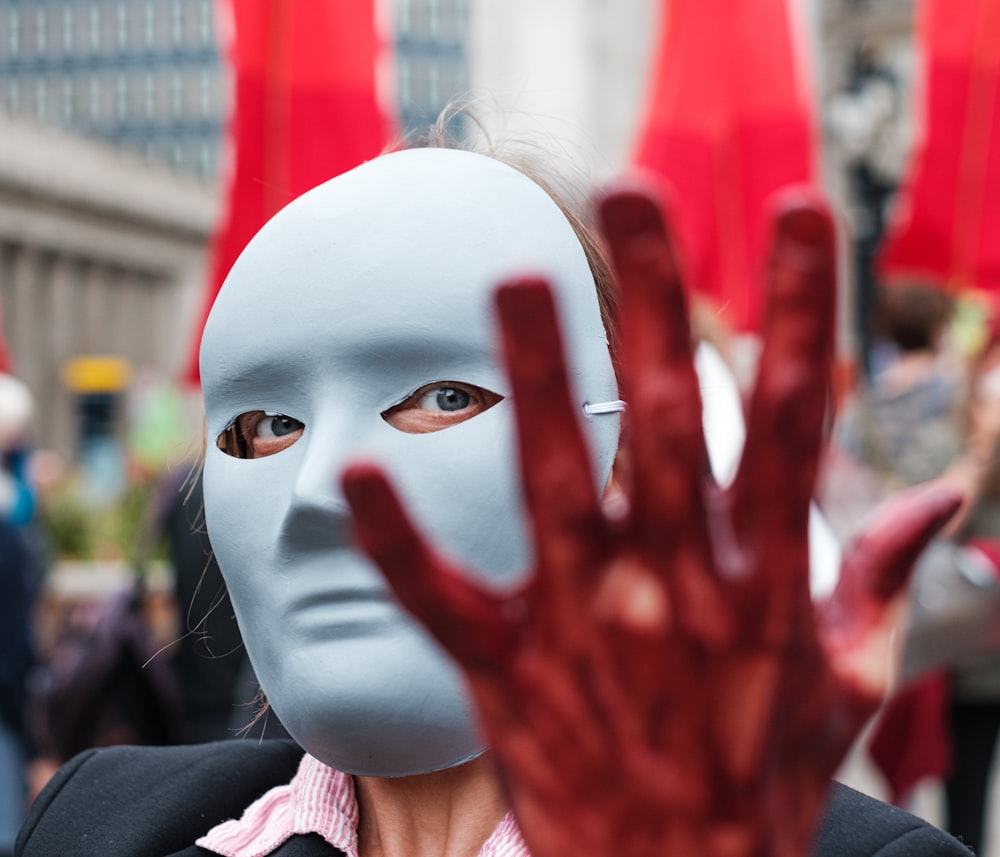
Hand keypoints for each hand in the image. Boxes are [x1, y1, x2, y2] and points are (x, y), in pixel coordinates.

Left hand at [343, 186, 959, 856]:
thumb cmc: (760, 781)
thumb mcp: (849, 686)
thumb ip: (882, 579)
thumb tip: (944, 495)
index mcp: (764, 579)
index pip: (796, 417)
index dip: (798, 306)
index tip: (794, 210)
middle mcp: (677, 585)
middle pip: (672, 416)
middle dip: (654, 295)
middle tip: (629, 191)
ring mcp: (586, 623)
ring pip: (558, 479)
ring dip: (538, 375)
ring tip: (517, 276)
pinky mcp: (507, 669)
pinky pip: (442, 598)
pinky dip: (398, 540)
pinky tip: (355, 471)